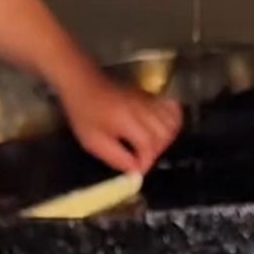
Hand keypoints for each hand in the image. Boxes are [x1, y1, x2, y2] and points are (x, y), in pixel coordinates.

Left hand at [60, 67, 181, 174]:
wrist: (82, 81)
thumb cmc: (84, 111)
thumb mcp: (93, 142)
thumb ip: (116, 159)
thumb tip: (135, 172)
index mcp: (127, 120)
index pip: (149, 146)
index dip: (145, 163)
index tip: (137, 171)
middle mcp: (142, 109)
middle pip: (164, 135)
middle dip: (156, 153)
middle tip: (142, 159)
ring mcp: (148, 101)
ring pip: (171, 123)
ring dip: (165, 140)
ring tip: (150, 148)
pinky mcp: (149, 97)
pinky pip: (171, 110)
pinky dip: (171, 123)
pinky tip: (160, 132)